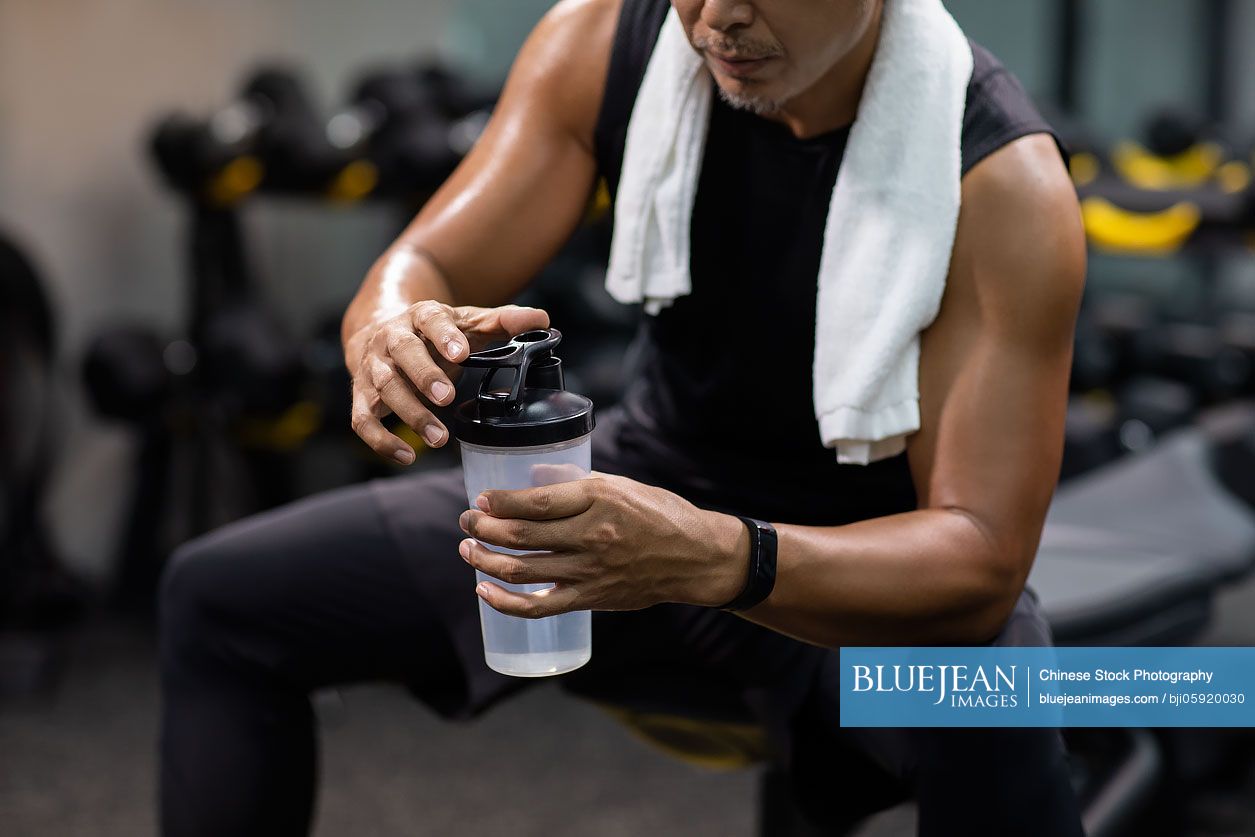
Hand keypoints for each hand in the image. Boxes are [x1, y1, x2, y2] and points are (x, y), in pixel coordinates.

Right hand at [347, 302, 549, 463]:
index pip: (430, 319)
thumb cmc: (432, 333)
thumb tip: (540, 320)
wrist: (380, 333)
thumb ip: (502, 322)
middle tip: (447, 397)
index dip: (444, 336)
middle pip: (402, 352)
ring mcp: (373, 367)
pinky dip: (381, 441)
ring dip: (410, 413)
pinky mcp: (361, 395)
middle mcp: (390, 338)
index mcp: (420, 316)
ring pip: (384, 388)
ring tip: (439, 438)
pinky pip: (363, 420)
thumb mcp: (467, 322)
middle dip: (424, 375)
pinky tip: (407, 456)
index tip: (461, 354)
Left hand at [456, 471, 749, 617]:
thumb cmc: (660, 514)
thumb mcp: (622, 486)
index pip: (537, 503)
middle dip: (483, 528)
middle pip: (521, 536)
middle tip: (467, 521)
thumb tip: (535, 483)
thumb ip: (579, 486)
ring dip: (485, 561)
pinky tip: (485, 591)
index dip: (500, 503)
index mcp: (599, 501)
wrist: (696, 558)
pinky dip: (505, 602)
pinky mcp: (591, 598)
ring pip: (521, 571)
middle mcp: (591, 536)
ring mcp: (590, 571)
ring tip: (469, 550)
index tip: (481, 500)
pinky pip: (538, 607)